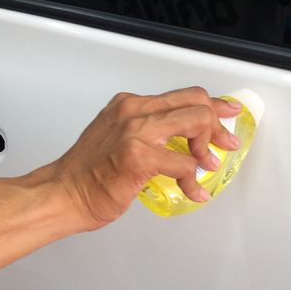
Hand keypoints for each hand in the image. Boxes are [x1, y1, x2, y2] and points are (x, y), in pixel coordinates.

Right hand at [49, 87, 242, 230]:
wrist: (62, 194)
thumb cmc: (88, 174)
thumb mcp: (117, 137)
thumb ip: (148, 132)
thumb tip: (182, 140)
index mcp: (129, 104)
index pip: (182, 95)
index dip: (212, 104)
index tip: (228, 112)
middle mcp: (134, 111)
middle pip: (195, 102)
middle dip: (217, 124)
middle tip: (225, 143)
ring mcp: (136, 132)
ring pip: (195, 122)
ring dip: (208, 148)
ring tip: (208, 166)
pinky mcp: (139, 157)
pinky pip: (184, 164)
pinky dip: (193, 180)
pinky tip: (192, 191)